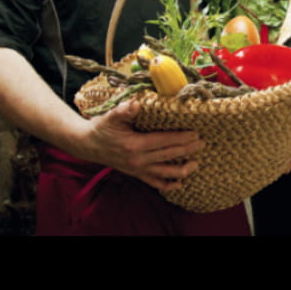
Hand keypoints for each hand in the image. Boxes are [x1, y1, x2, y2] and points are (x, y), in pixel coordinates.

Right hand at [84, 97, 205, 191]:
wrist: (87, 145)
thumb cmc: (101, 128)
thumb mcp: (110, 116)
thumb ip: (124, 110)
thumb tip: (136, 104)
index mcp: (135, 145)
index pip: (163, 141)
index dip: (181, 138)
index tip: (196, 133)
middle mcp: (138, 160)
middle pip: (168, 155)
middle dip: (187, 150)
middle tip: (203, 143)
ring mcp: (137, 169)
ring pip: (164, 173)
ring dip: (182, 170)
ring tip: (196, 165)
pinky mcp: (136, 174)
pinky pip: (154, 183)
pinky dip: (167, 185)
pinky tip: (179, 184)